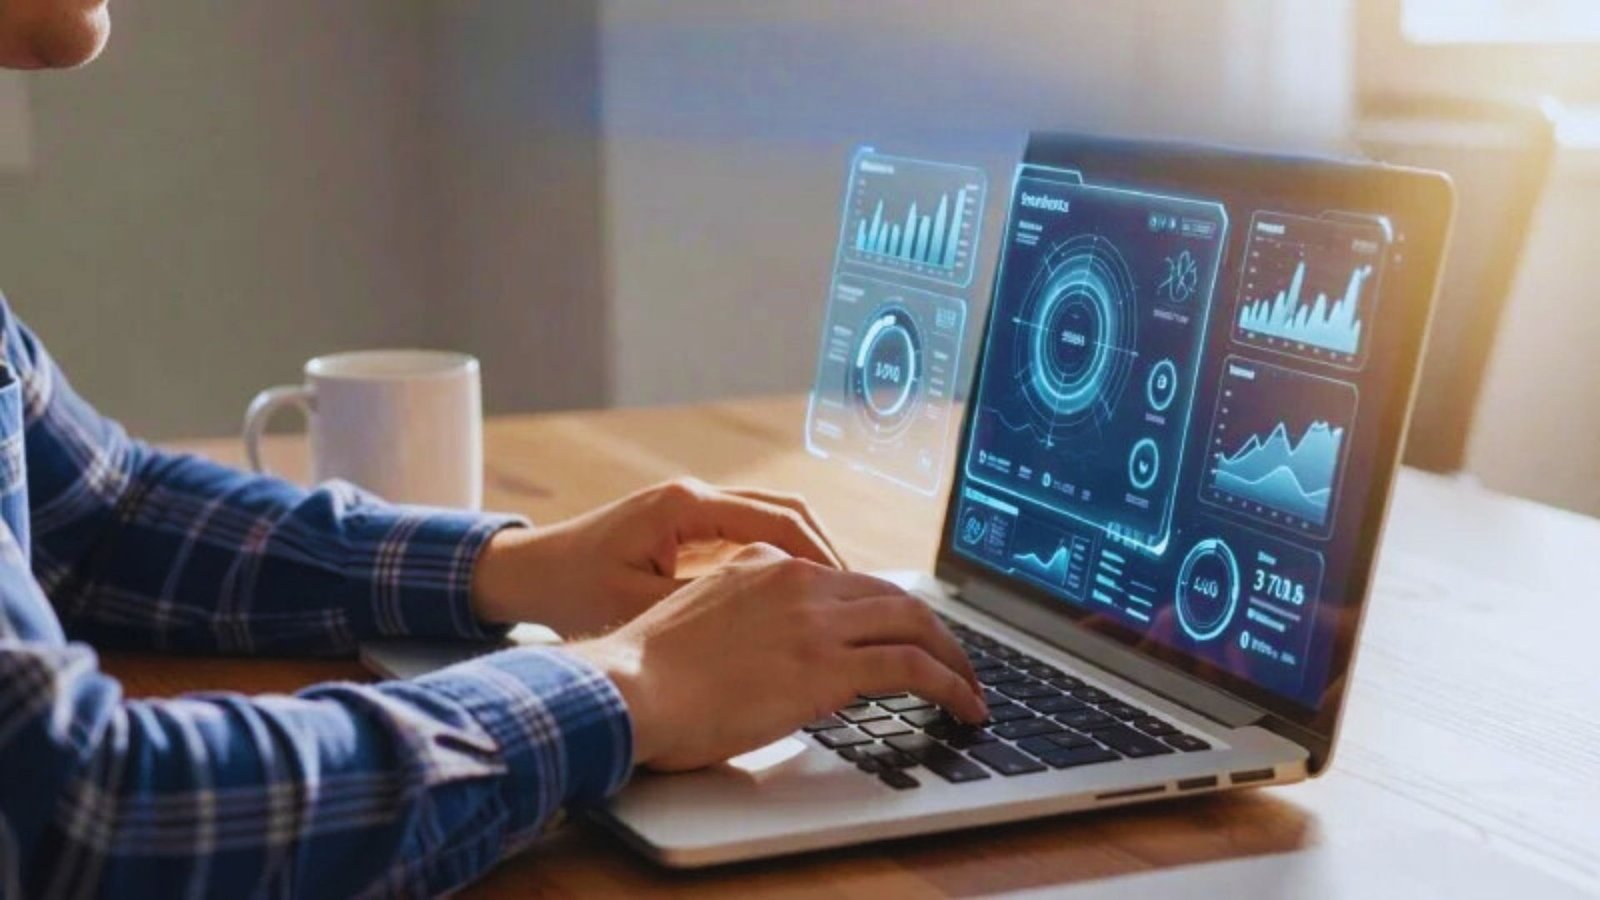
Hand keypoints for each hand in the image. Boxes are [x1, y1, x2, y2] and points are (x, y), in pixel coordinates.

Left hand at [470, 478, 843, 635]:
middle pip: (786, 512)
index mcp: (686, 507)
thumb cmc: (571, 593)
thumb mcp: (638, 608)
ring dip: (806, 558)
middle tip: (857, 601)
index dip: (821, 558)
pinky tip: (795, 603)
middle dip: (826, 555)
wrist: (526, 574)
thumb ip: (703, 609)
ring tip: (837, 604)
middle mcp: (695, 498)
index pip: (778, 519)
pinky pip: (750, 536)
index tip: (849, 594)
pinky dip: (780, 562)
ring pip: (772, 521)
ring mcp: (693, 510)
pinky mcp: (688, 527)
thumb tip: (770, 627)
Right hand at [564, 544, 987, 770]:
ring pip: (914, 623)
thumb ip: (741, 622)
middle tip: (956, 660)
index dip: (884, 611)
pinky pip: (913, 667)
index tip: (902, 635)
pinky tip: (964, 707)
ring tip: (972, 690)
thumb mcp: (697, 622)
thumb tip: (768, 655)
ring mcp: (815, 620)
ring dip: (954, 658)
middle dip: (933, 629)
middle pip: (891, 594)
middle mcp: (797, 580)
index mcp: (763, 565)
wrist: (626, 687)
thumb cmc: (644, 674)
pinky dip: (951, 684)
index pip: (846, 580)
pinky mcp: (828, 665)